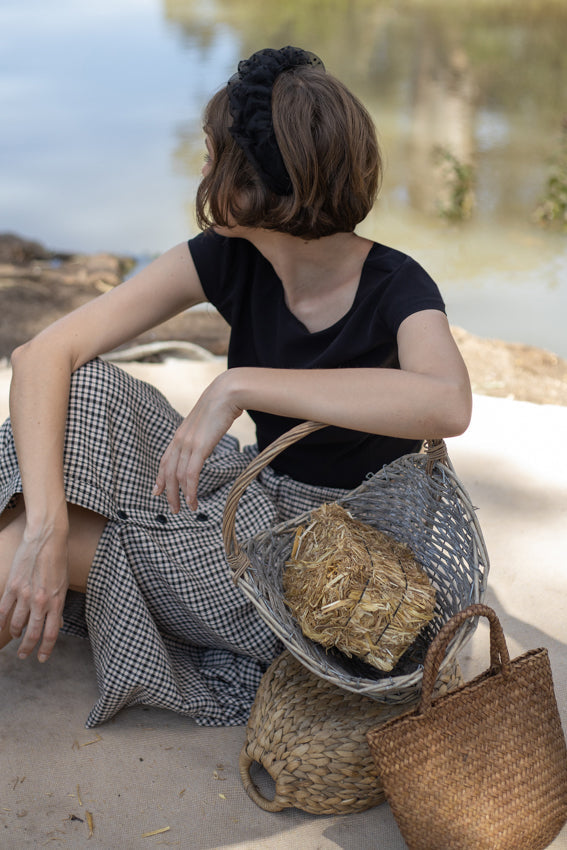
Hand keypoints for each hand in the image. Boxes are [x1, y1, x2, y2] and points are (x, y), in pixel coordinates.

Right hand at [0, 528, 68, 661]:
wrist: (47, 539)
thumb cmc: (58, 560)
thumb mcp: (64, 585)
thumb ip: (58, 605)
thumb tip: (57, 623)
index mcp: (57, 602)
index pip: (51, 634)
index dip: (46, 649)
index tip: (42, 658)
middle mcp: (41, 602)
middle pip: (33, 634)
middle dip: (27, 648)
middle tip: (24, 655)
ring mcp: (25, 595)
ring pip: (16, 624)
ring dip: (14, 634)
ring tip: (14, 639)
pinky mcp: (13, 586)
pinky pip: (3, 610)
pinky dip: (0, 622)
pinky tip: (0, 628)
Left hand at [153, 370, 243, 511]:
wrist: (227, 393)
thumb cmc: (221, 404)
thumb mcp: (207, 420)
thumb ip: (203, 431)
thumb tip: (209, 434)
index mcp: (180, 434)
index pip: (165, 460)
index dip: (160, 477)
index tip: (157, 491)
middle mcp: (180, 440)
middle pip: (168, 471)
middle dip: (168, 493)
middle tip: (173, 509)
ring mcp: (188, 443)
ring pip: (177, 476)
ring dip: (180, 495)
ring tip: (185, 508)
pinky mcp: (200, 447)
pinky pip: (190, 474)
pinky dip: (190, 490)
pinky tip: (193, 500)